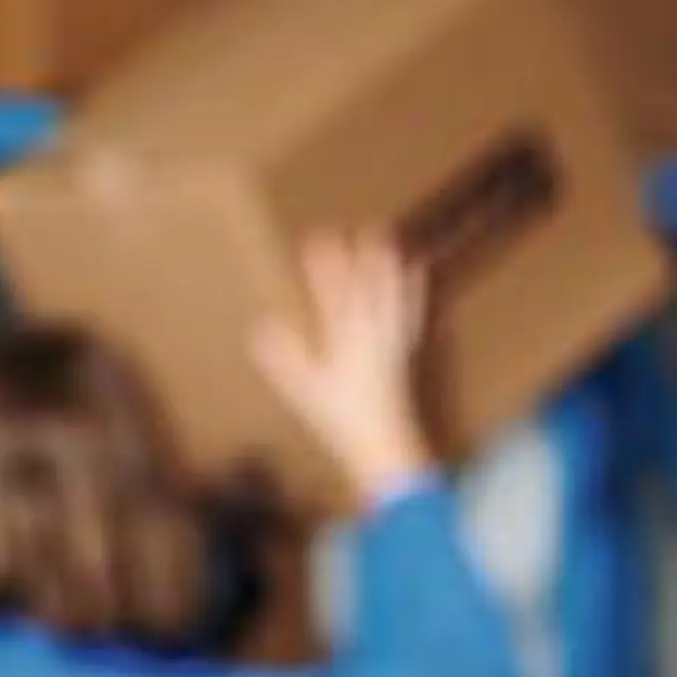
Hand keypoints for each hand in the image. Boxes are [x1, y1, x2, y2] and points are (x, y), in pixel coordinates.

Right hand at [247, 230, 434, 509]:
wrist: (384, 448)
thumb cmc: (344, 422)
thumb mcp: (305, 392)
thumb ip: (283, 359)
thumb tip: (259, 328)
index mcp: (345, 343)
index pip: (332, 297)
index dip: (324, 268)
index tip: (317, 238)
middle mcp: (371, 339)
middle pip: (365, 292)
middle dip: (359, 261)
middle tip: (358, 229)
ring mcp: (390, 346)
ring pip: (390, 299)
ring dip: (387, 270)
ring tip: (387, 240)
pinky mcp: (402, 356)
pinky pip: (409, 318)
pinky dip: (412, 295)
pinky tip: (417, 275)